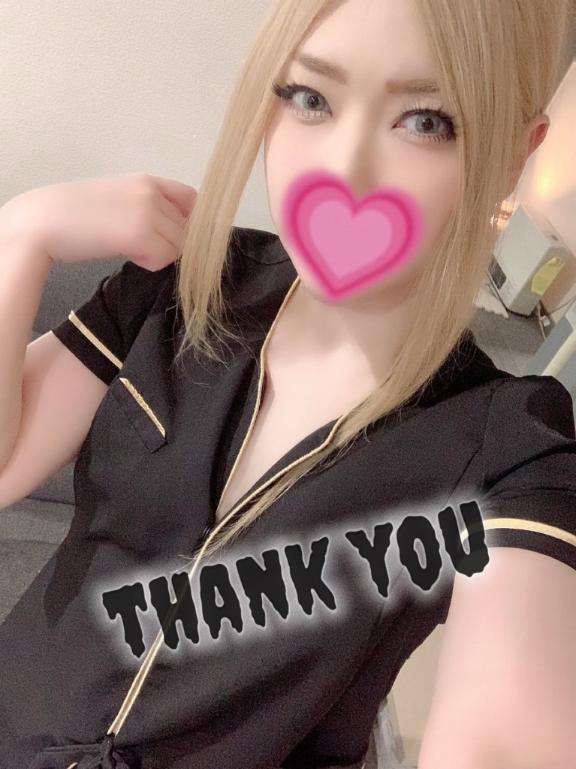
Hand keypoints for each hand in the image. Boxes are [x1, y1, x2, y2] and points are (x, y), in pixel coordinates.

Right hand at [0, 172, 197, 270]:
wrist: (43, 222)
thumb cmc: (74, 217)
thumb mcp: (117, 201)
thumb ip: (147, 209)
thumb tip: (176, 233)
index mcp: (145, 181)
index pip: (191, 199)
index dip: (190, 222)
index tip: (174, 236)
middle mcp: (151, 192)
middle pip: (189, 228)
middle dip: (172, 244)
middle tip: (143, 249)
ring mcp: (147, 211)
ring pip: (181, 245)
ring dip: (161, 255)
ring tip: (132, 252)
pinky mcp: (140, 233)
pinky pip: (166, 258)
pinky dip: (151, 264)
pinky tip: (129, 257)